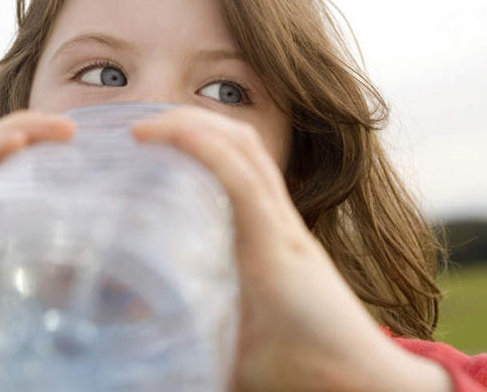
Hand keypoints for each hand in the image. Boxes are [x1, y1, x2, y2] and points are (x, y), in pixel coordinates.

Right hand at [132, 106, 451, 391]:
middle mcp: (282, 223)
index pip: (235, 173)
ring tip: (162, 134)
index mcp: (271, 249)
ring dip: (208, 127)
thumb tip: (129, 335)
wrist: (357, 373)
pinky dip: (222, 152)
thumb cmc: (304, 367)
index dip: (189, 140)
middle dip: (191, 120)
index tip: (140, 135)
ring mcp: (287, 220)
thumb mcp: (238, 361)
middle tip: (140, 129)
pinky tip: (194, 162)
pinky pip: (256, 172)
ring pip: (252, 151)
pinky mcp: (287, 226)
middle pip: (244, 145)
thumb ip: (188, 343)